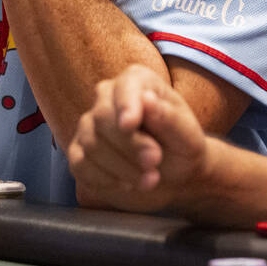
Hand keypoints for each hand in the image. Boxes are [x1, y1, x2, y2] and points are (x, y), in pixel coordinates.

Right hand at [67, 64, 206, 212]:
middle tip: (154, 161)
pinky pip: (80, 164)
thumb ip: (169, 118)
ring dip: (122, 167)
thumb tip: (147, 99)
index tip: (130, 125)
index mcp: (136, 81)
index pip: (124, 88)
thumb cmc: (181, 146)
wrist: (174, 173)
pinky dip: (104, 179)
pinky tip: (126, 184)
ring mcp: (89, 125)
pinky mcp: (79, 152)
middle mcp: (106, 97)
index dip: (125, 106)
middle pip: (103, 118)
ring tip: (151, 179)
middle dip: (129, 145)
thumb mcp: (187, 135)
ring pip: (92, 144)